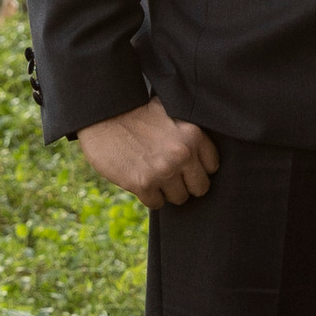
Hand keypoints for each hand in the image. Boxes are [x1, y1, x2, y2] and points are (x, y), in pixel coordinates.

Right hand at [76, 100, 219, 209]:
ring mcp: (163, 170)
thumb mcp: (171, 112)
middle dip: (186, 183)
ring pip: (179, 198)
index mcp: (193, 135)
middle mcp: (182, 154)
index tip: (186, 165)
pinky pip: (157, 203)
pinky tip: (140, 179)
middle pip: (200, 187)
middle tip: (171, 175)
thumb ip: (188, 132)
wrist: (103, 114)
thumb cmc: (137, 112)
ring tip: (153, 175)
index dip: (197, 168)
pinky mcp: (142, 183)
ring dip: (167, 191)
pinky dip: (149, 196)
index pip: (212, 167)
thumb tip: (200, 152)